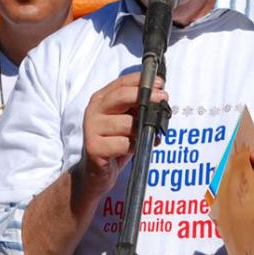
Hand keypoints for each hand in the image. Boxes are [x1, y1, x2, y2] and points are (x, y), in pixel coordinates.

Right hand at [73, 72, 166, 209]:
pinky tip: (134, 149)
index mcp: (101, 100)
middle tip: (162, 99)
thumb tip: (160, 99)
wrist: (95, 173)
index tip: (159, 83)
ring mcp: (91, 128)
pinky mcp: (94, 147)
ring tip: (146, 136)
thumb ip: (138, 109)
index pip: (121, 83)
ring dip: (141, 130)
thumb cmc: (115, 144)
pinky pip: (123, 143)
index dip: (141, 81)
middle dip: (146, 96)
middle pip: (121, 96)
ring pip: (126, 123)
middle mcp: (93, 110)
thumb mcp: (127, 122)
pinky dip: (134, 147)